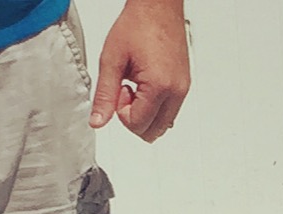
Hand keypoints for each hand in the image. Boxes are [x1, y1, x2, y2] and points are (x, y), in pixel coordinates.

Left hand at [91, 1, 189, 140]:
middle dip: (135, 119)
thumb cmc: (138, 24)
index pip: (138, 125)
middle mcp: (176, 90)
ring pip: (163, 125)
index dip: (122, 113)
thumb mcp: (112, 60)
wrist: (158, 5)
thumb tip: (98, 121)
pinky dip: (155, 107)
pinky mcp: (184, 84)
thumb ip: (104, 95)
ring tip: (137, 87)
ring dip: (145, 114)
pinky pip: (169, 112)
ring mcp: (182, 88)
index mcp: (159, 85)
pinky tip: (146, 86)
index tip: (120, 89)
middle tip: (127, 91)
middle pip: (153, 132)